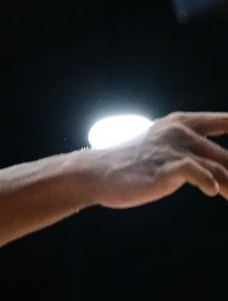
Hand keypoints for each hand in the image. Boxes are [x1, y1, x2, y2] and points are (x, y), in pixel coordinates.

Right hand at [84, 112, 227, 207]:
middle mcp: (179, 131)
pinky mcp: (164, 167)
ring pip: (219, 167)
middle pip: (227, 156)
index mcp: (182, 122)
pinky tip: (212, 191)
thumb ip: (195, 154)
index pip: (225, 121)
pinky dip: (210, 183)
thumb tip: (224, 173)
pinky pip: (198, 173)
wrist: (97, 173)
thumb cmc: (134, 163)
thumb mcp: (165, 149)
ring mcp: (171, 148)